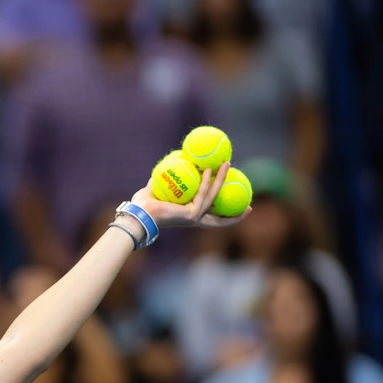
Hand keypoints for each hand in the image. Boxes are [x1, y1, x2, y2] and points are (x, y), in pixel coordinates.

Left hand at [131, 162, 249, 229]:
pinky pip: (202, 195)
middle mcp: (194, 219)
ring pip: (213, 197)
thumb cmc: (143, 206)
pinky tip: (209, 170)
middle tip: (244, 191)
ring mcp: (194, 218)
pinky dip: (206, 182)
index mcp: (189, 216)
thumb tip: (170, 164)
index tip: (245, 208)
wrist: (138, 215)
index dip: (230, 215)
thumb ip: (167, 181)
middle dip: (235, 205)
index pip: (214, 218)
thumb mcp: (158, 190)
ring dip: (221, 179)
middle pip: (220, 213)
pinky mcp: (191, 215)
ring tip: (226, 164)